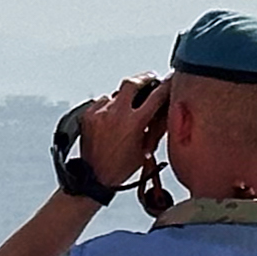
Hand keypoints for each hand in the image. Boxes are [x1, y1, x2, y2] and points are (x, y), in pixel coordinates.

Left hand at [76, 74, 167, 194]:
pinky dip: (108, 107)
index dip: (165, 85)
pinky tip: (110, 119)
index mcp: (135, 123)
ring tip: (124, 112)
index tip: (168, 80)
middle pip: (132, 82)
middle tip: (148, 79)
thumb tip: (164, 110)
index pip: (156, 95)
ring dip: (122, 99)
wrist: (94, 177)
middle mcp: (116, 114)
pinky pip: (101, 102)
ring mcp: (100, 113)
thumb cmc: (120, 167)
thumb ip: (155, 127)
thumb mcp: (145, 147)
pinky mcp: (87, 115)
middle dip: (143, 78)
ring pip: (115, 94)